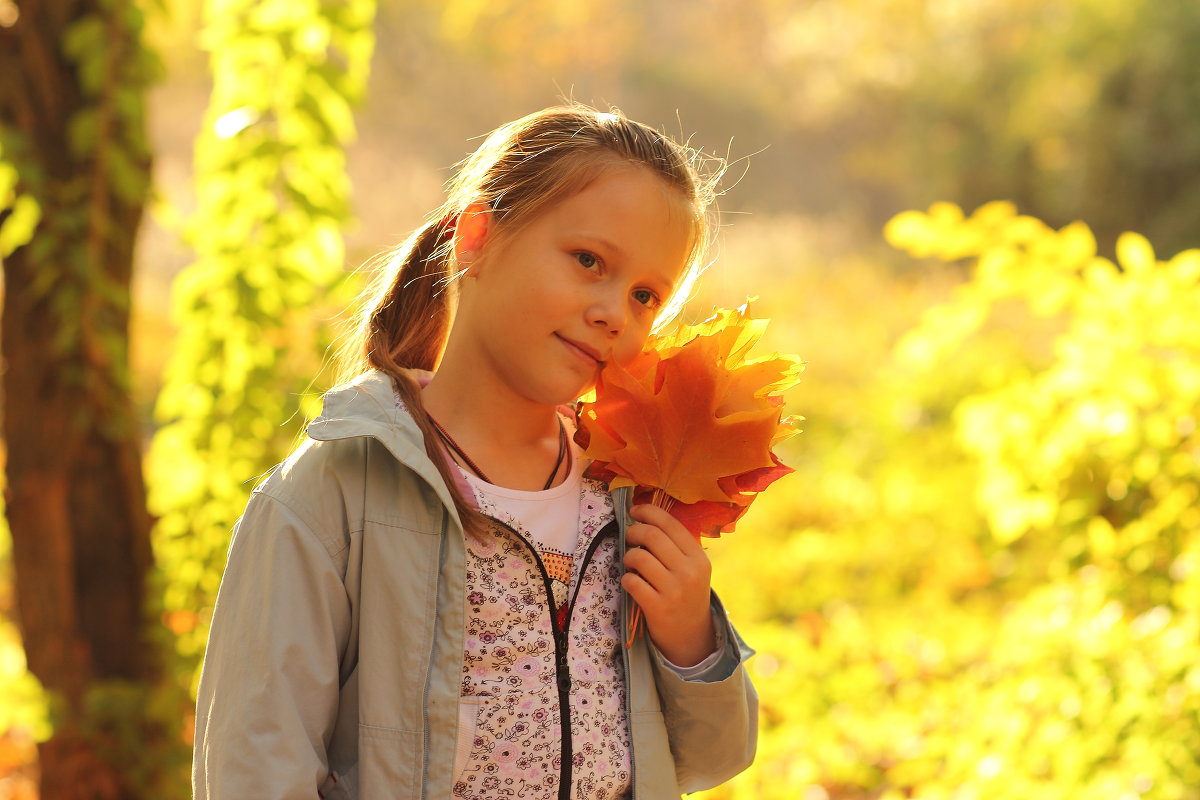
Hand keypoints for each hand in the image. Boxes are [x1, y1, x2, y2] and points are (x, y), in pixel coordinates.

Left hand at [622, 503, 716, 667]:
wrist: (691, 636)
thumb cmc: (686, 594)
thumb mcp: (693, 568)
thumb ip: (676, 545)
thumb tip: (644, 518)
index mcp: (699, 557)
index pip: (670, 524)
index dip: (648, 512)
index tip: (635, 511)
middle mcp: (689, 572)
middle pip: (652, 536)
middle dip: (634, 531)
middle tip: (629, 537)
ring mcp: (674, 591)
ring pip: (639, 557)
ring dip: (628, 556)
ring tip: (631, 563)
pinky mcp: (658, 608)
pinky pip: (631, 581)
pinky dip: (626, 578)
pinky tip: (631, 582)